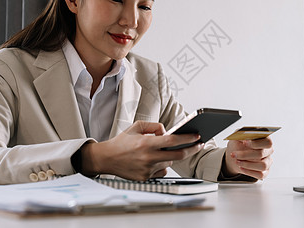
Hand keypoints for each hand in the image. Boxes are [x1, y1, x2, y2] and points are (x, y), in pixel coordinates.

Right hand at [80, 121, 203, 179]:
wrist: (106, 158)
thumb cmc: (121, 142)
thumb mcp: (136, 127)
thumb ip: (154, 126)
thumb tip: (167, 131)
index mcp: (146, 143)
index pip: (173, 141)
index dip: (188, 139)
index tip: (197, 136)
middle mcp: (148, 157)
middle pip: (178, 155)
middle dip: (191, 149)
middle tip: (198, 144)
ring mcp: (147, 169)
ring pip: (169, 163)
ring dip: (170, 156)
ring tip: (161, 151)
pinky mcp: (145, 178)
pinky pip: (162, 172)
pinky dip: (162, 166)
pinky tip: (153, 161)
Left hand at [223, 137, 273, 179]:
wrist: (235, 155)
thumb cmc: (238, 143)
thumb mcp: (237, 136)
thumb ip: (241, 134)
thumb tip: (244, 136)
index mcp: (264, 139)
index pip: (267, 141)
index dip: (256, 143)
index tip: (244, 142)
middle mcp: (268, 151)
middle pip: (262, 154)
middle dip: (246, 155)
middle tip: (234, 154)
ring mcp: (268, 161)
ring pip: (263, 166)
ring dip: (247, 164)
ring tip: (237, 161)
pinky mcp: (265, 171)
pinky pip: (261, 174)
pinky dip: (249, 172)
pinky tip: (241, 167)